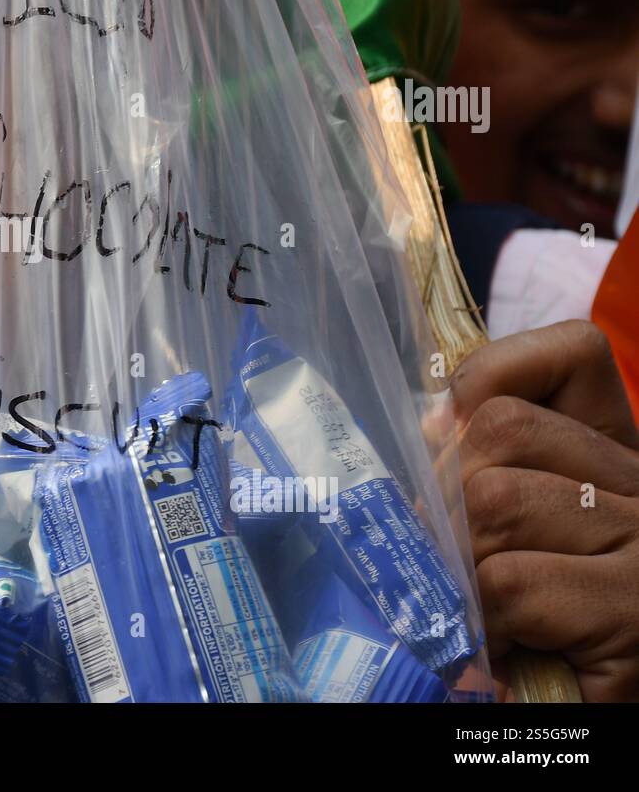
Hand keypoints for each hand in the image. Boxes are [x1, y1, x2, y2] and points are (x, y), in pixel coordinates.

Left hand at [450, 320, 638, 701]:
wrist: (605, 696)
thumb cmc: (549, 624)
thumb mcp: (520, 525)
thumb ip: (490, 466)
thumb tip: (430, 426)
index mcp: (619, 455)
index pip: (573, 353)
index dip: (488, 377)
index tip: (441, 432)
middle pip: (502, 428)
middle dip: (447, 493)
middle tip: (451, 559)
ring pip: (496, 500)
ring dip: (460, 563)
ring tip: (477, 609)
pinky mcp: (635, 616)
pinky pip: (510, 582)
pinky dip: (483, 619)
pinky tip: (501, 648)